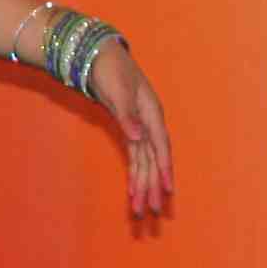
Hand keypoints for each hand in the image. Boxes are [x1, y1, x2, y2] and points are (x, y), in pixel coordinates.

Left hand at [91, 41, 174, 231]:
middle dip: (152, 187)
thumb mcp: (118, 90)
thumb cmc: (111, 68)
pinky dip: (135, 174)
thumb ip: (128, 115)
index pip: (160, 146)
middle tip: (152, 212)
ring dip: (143, 187)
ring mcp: (139, 127)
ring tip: (143, 211)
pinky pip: (135, 158)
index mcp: (151, 113)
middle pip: (153, 160)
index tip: (167, 189)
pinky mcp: (128, 129)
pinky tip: (133, 191)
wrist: (99, 55)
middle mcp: (148, 124)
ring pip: (144, 163)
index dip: (164, 168)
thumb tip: (137, 137)